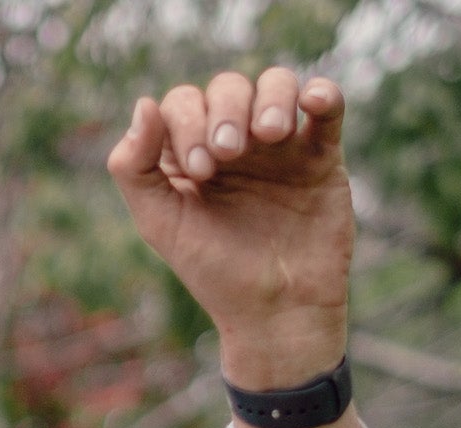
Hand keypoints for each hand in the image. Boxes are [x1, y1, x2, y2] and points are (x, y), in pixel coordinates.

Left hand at [106, 69, 353, 390]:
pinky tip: (310, 102)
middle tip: (228, 154)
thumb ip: (134, 167)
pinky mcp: (322, 155)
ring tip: (269, 136)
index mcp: (189, 156)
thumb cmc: (213, 271)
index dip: (187, 122)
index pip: (182, 103)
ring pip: (276, 85)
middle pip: (228, 88)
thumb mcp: (159, 221)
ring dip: (270, 99)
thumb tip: (143, 102)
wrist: (276, 309)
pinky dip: (320, 94)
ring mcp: (279, 147)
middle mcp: (234, 144)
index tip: (200, 171)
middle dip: (225, 112)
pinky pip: (326, 107)